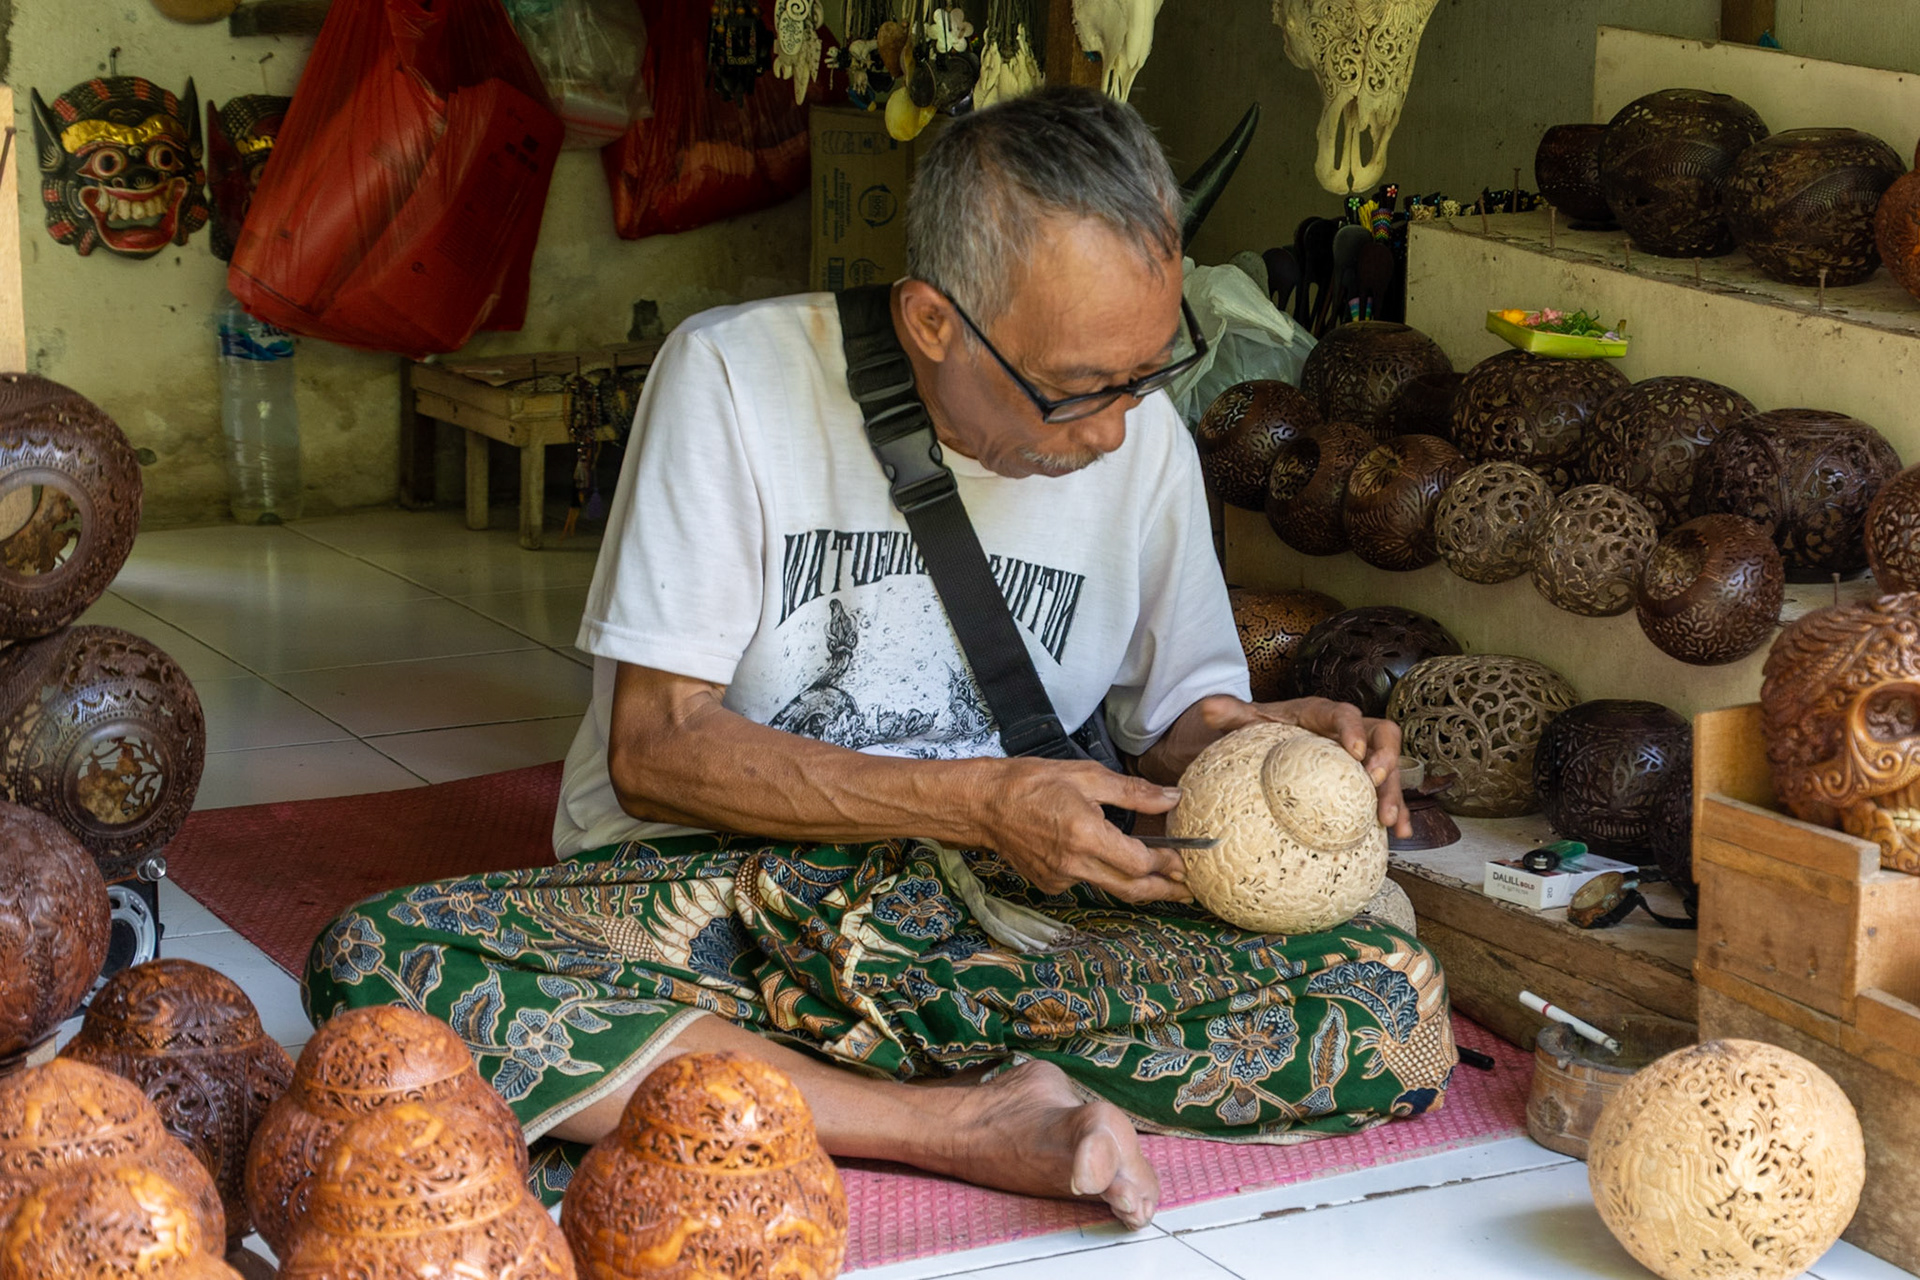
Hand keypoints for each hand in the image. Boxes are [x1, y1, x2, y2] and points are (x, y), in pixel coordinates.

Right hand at [971, 758, 1191, 902]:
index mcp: (1085, 835)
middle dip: (1163, 891)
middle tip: (1188, 892)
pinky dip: (1102, 874)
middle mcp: (1074, 863)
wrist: (983, 805)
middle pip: (1131, 889)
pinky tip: (1107, 861)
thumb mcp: (1087, 776)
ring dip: (1136, 885)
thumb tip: (1172, 798)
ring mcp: (1059, 878)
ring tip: (1161, 881)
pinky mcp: (1049, 884)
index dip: (1165, 864)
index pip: (1138, 862)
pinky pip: (1086, 882)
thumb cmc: (1031, 783)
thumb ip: (1134, 793)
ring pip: (1109, 888)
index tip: (1182, 860)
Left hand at [1190, 694, 1409, 837]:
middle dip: (1386, 758)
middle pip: (1381, 735)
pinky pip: (1384, 794)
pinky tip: (1398, 836)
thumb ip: (1231, 714)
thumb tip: (1209, 709)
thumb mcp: (1245, 721)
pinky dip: (1395, 813)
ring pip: (1389, 769)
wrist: (1265, 744)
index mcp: (1321, 714)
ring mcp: (1359, 758)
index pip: (1344, 714)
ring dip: (1394, 793)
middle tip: (1377, 782)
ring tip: (1390, 821)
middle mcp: (1348, 732)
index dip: (1353, 730)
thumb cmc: (1260, 730)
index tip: (1354, 751)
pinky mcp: (1361, 782)